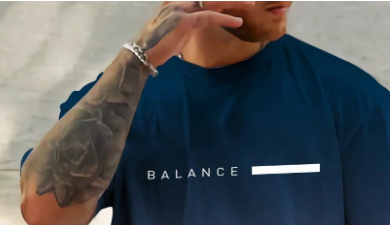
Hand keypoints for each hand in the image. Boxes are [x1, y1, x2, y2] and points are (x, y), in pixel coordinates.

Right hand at [134, 1, 255, 69]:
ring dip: (232, 3)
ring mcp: (180, 9)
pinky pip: (208, 17)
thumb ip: (184, 28)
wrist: (140, 55)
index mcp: (174, 3)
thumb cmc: (155, 49)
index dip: (217, 0)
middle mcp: (177, 1)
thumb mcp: (171, 34)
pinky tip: (237, 22)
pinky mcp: (184, 21)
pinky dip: (224, 19)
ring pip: (212, 1)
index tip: (232, 1)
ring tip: (249, 4)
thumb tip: (192, 31)